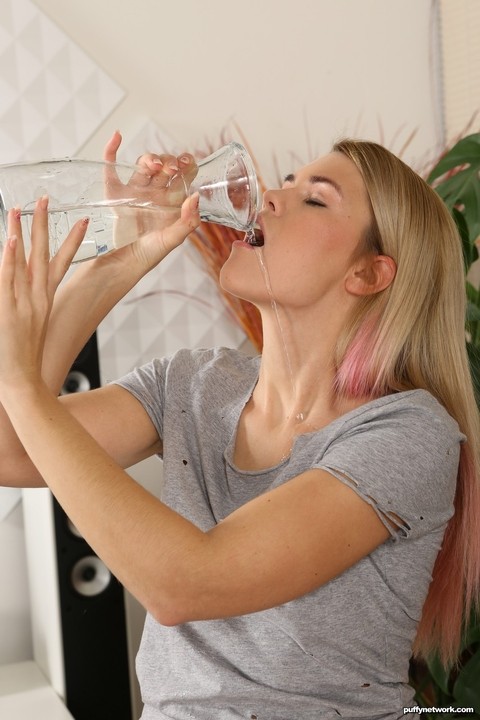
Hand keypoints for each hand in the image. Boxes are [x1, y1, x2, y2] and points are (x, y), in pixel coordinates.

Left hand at [0, 200, 87, 390]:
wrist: (21, 384)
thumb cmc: (21, 359)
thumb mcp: (29, 328)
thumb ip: (28, 307)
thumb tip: (29, 290)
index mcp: (45, 303)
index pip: (60, 264)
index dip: (71, 241)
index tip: (82, 221)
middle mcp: (39, 300)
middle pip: (45, 255)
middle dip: (44, 225)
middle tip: (45, 199)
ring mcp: (24, 305)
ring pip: (25, 262)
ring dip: (22, 233)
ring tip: (19, 208)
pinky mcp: (8, 313)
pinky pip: (9, 280)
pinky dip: (10, 260)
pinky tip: (11, 241)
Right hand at [96, 131, 200, 272]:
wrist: (125, 263)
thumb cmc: (151, 254)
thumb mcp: (173, 240)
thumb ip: (187, 221)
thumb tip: (195, 196)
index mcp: (171, 201)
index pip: (183, 174)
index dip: (186, 164)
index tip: (187, 163)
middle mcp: (154, 192)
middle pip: (164, 166)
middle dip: (168, 162)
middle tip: (170, 169)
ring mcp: (134, 191)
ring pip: (143, 165)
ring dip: (149, 159)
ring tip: (154, 166)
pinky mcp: (115, 193)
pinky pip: (112, 168)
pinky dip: (111, 151)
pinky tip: (117, 137)